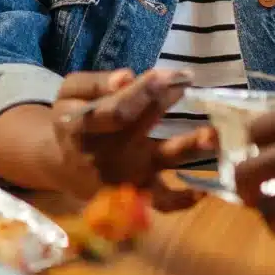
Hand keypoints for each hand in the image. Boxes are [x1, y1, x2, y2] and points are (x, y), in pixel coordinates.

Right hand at [50, 68, 210, 209]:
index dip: (141, 91)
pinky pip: (162, 202)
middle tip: (185, 82)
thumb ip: (94, 83)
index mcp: (83, 125)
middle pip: (138, 127)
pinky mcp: (139, 192)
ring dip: (188, 148)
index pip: (115, 108)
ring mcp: (126, 173)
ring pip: (160, 161)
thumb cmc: (73, 122)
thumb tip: (125, 77)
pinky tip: (202, 189)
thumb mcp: (70, 94)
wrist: (63, 165)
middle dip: (162, 103)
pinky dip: (182, 200)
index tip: (167, 73)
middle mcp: (107, 152)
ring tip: (210, 135)